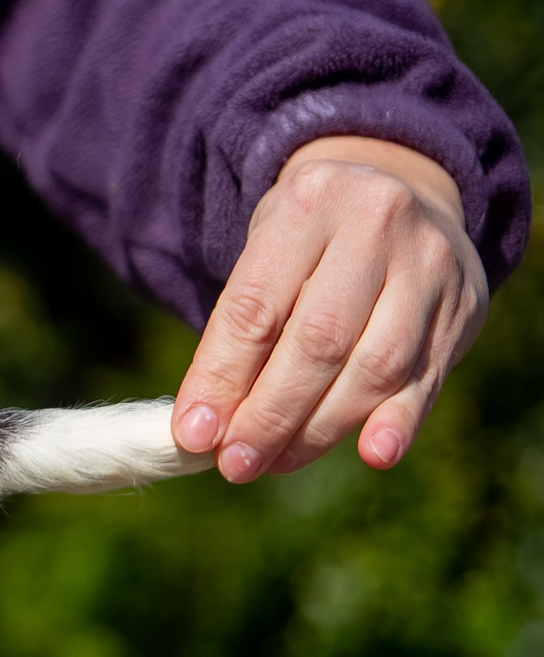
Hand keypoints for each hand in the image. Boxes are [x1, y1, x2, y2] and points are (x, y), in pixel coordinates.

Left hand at [172, 136, 486, 481]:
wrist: (400, 193)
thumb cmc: (309, 242)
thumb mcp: (265, 256)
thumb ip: (237, 335)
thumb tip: (205, 428)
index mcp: (309, 204)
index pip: (256, 307)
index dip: (221, 378)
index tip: (193, 435)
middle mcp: (377, 225)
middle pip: (318, 341)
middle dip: (271, 414)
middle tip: (236, 464)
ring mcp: (430, 267)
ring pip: (375, 365)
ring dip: (321, 428)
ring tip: (276, 463)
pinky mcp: (463, 308)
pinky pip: (428, 377)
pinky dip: (399, 422)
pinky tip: (374, 454)